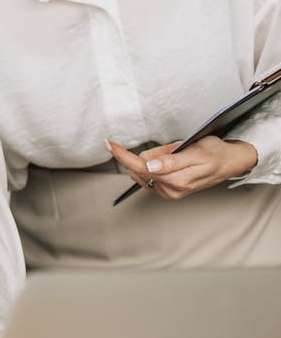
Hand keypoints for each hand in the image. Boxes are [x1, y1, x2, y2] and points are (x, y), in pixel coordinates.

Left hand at [106, 137, 257, 200]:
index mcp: (177, 179)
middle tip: (172, 149)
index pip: (141, 166)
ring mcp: (168, 193)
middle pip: (140, 168)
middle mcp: (171, 190)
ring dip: (153, 160)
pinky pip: (149, 176)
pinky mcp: (167, 193)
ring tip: (176, 157)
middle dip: (150, 154)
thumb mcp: (196, 150)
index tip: (108, 144)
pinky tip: (171, 165)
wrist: (229, 164)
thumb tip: (148, 165)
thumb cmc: (215, 153)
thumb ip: (171, 160)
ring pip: (144, 171)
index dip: (122, 155)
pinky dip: (155, 167)